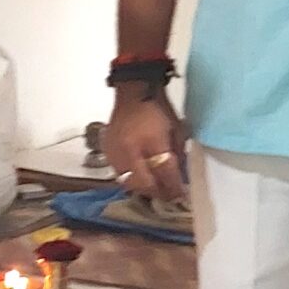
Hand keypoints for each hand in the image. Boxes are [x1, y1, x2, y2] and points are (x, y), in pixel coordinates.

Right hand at [105, 87, 186, 201]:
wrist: (133, 91)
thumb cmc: (159, 108)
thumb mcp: (176, 129)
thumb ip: (178, 154)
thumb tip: (180, 177)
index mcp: (151, 140)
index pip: (164, 171)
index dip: (174, 187)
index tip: (181, 197)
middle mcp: (130, 149)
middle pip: (143, 183)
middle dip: (158, 193)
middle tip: (169, 197)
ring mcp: (115, 152)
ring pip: (129, 182)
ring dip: (144, 189)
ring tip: (156, 190)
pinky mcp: (107, 152)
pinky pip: (119, 174)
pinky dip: (131, 180)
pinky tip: (141, 179)